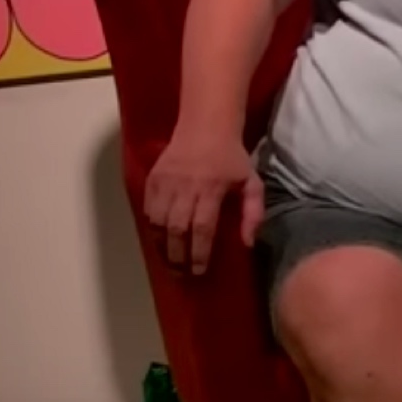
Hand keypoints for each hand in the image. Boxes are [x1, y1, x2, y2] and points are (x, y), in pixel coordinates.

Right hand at [143, 134, 262, 274]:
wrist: (205, 127)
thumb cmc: (232, 157)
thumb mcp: (251, 181)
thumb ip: (254, 212)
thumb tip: (248, 244)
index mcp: (212, 188)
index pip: (203, 228)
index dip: (199, 252)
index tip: (199, 271)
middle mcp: (186, 187)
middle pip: (177, 229)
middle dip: (178, 255)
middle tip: (181, 274)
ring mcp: (166, 183)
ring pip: (159, 222)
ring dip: (162, 246)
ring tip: (169, 263)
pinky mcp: (153, 180)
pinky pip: (148, 210)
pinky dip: (151, 228)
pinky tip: (158, 241)